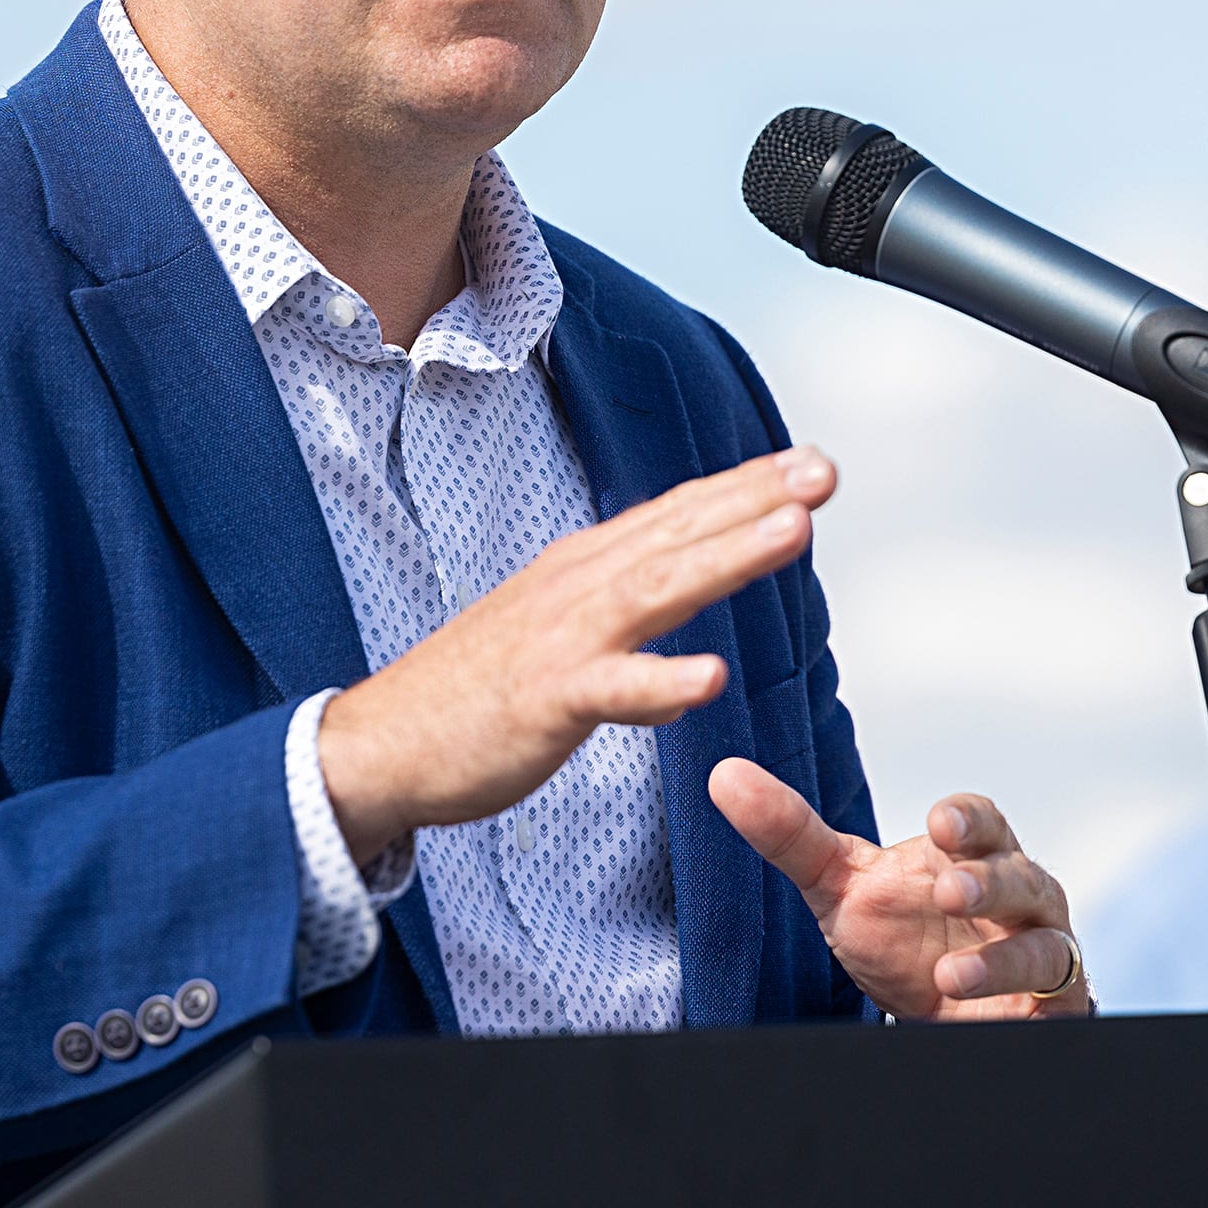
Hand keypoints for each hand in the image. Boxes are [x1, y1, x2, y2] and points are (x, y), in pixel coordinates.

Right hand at [317, 448, 836, 863]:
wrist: (383, 743)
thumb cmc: (472, 693)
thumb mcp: (554, 637)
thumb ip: (621, 630)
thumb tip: (682, 652)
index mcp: (582, 569)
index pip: (676, 515)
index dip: (744, 487)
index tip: (809, 464)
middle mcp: (577, 587)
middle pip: (678, 532)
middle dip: (755, 499)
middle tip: (825, 470)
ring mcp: (561, 639)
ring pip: (656, 589)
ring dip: (727, 557)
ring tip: (794, 533)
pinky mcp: (545, 698)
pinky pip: (611, 689)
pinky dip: (660, 682)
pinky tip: (710, 679)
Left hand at [710, 766, 1089, 1019]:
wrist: (936, 1015)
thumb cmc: (899, 934)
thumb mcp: (838, 887)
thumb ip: (790, 834)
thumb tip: (723, 775)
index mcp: (970, 854)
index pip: (981, 822)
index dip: (967, 820)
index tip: (939, 825)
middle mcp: (1017, 895)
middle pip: (1020, 875)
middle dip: (988, 882)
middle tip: (949, 892)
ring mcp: (1039, 950)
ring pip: (1045, 942)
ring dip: (1002, 958)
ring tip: (948, 976)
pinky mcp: (1052, 1004)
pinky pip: (1058, 997)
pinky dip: (1027, 1001)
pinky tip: (988, 1009)